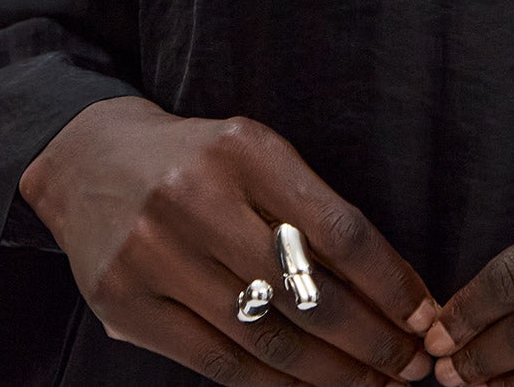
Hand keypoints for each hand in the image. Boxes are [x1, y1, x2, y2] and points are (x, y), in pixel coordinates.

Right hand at [19, 96, 440, 383]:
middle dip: (371, 339)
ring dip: (330, 372)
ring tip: (373, 383)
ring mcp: (156, 254)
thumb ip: (310, 210)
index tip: (425, 315)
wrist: (88, 161)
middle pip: (306, 292)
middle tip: (412, 366)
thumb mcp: (255, 154)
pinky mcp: (125, 304)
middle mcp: (199, 198)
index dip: (389, 282)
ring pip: (265, 337)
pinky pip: (217, 362)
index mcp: (245, 148)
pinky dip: (274, 384)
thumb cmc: (197, 160)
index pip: (338, 229)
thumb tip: (393, 288)